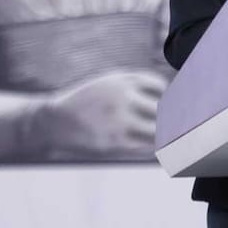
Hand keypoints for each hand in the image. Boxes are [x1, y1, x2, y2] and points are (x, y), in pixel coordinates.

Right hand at [25, 69, 167, 160]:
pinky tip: (152, 147)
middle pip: (163, 107)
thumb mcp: (107, 83)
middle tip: (173, 125)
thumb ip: (134, 86)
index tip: (165, 105)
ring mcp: (119, 120)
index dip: (165, 96)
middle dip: (170, 115)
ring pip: (158, 129)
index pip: (159, 85)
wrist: (54, 122)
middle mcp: (123, 97)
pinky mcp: (114, 142)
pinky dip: (152, 147)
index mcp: (122, 80)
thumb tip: (166, 96)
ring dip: (164, 134)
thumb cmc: (86, 102)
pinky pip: (146, 146)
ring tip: (167, 138)